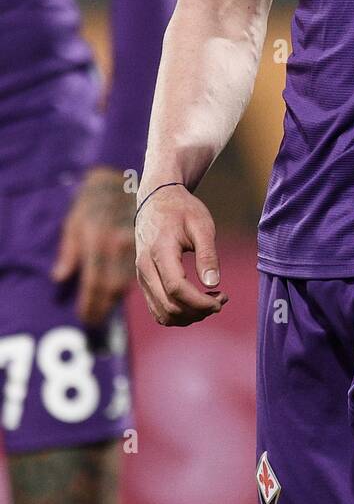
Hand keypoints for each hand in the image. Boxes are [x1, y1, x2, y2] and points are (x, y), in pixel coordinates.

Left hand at [52, 166, 135, 325]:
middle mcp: (116, 245)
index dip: (90, 303)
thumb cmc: (96, 202)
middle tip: (95, 322)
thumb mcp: (76, 221)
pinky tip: (123, 295)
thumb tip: (59, 277)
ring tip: (107, 312)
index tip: (86, 318)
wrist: (128, 181)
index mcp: (97, 240)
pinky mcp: (145, 246)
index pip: (94, 280)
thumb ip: (68, 250)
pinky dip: (130, 286)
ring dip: (116, 299)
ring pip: (127, 280)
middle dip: (102, 306)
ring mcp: (133, 245)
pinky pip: (139, 272)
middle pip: (111, 285)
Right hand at [134, 183, 227, 325]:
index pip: (177, 289)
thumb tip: (213, 283)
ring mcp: (141, 276)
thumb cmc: (182, 210)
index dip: (200, 302)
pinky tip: (196, 302)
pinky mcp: (144, 281)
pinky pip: (157, 309)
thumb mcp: (202, 225)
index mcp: (160, 251)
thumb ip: (207, 254)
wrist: (156, 199)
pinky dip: (178, 313)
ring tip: (210, 302)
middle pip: (169, 307)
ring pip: (161, 313)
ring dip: (188, 317)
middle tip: (221, 300)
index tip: (221, 299)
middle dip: (198, 311)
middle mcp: (145, 268)